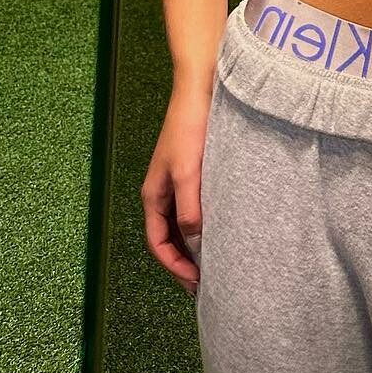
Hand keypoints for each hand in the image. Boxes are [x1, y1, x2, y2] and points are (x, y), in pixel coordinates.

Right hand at [142, 86, 211, 296]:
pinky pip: (192, 207)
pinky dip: (201, 224)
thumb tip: (193, 239)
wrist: (200, 89)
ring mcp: (176, 181)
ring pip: (180, 223)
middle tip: (205, 283)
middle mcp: (162, 192)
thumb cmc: (190, 128)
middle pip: (168, 237)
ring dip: (192, 244)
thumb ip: (189, 206)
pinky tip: (218, 229)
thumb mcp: (189, 171)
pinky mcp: (192, 171)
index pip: (157, 243)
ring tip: (213, 263)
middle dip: (182, 262)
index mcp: (153, 195)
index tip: (195, 283)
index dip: (174, 266)